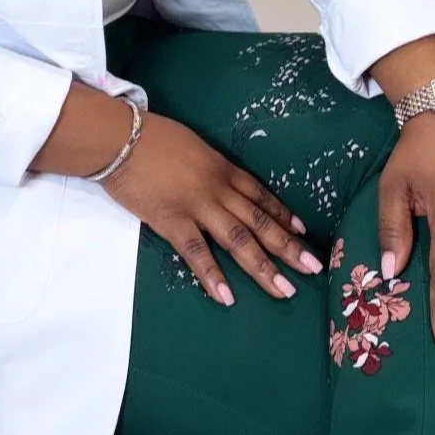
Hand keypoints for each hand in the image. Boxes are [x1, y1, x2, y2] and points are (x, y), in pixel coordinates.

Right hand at [99, 111, 325, 305]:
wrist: (121, 137)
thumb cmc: (152, 137)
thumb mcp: (193, 146)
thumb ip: (209, 168)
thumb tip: (219, 182)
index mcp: (223, 169)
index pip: (261, 196)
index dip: (284, 215)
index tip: (303, 232)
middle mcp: (219, 189)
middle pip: (260, 222)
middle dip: (289, 247)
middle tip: (314, 268)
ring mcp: (197, 206)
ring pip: (238, 240)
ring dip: (263, 267)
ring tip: (284, 290)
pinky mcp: (172, 221)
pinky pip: (196, 252)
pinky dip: (212, 275)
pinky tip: (227, 296)